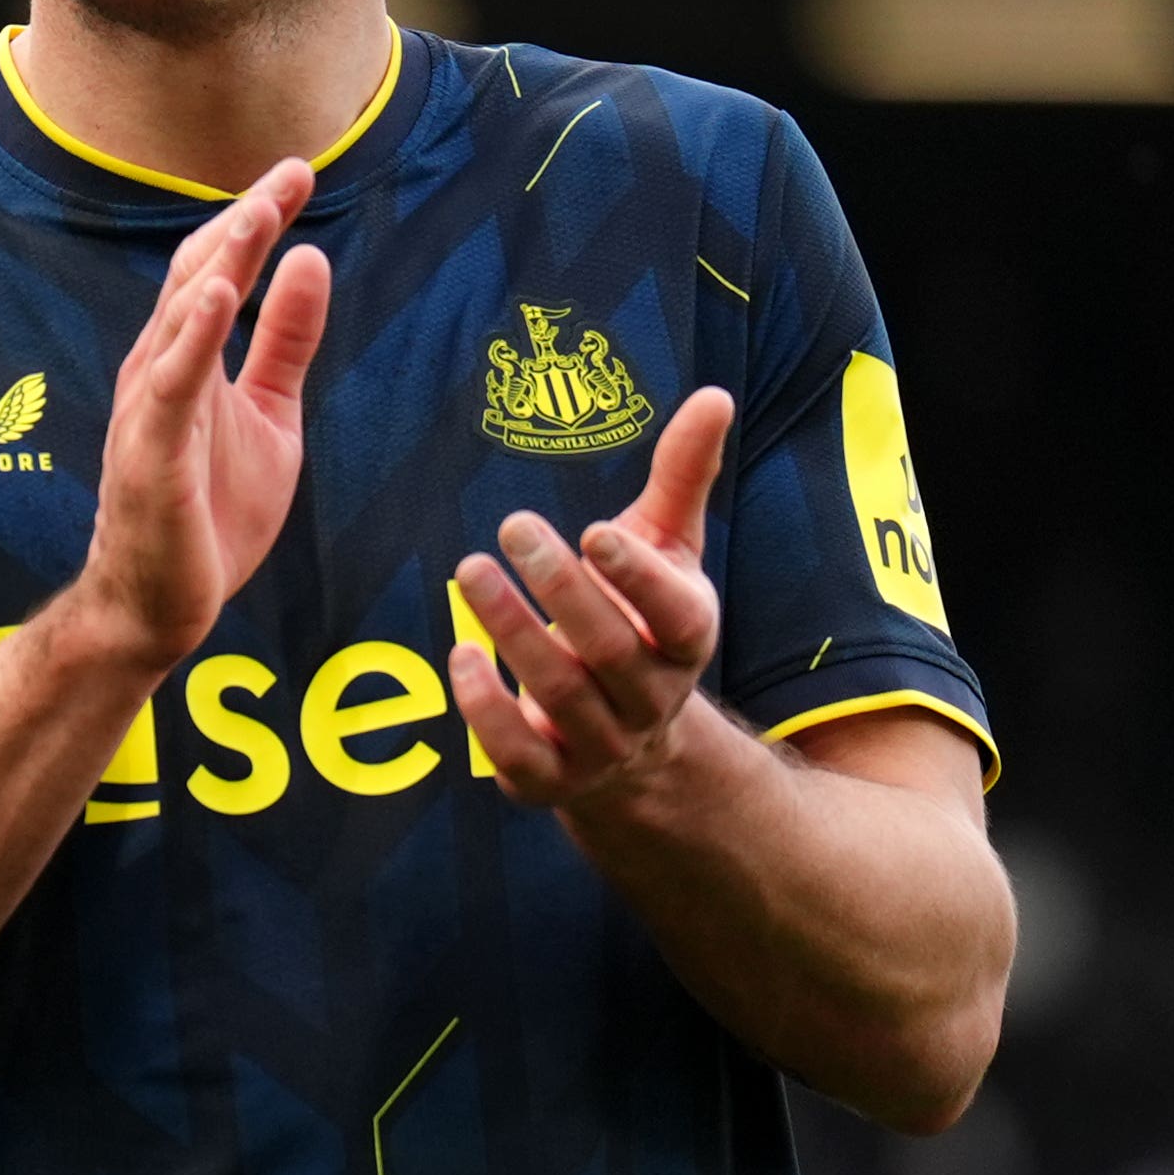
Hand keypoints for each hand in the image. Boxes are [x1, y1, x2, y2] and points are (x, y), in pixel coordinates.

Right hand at [69, 159, 330, 668]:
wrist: (156, 606)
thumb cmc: (206, 514)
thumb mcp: (271, 416)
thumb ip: (284, 342)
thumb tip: (309, 261)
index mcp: (187, 360)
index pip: (218, 270)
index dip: (257, 220)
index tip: (298, 171)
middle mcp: (159, 370)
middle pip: (197, 276)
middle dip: (244, 223)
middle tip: (293, 173)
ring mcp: (150, 410)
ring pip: (181, 319)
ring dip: (220, 264)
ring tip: (257, 214)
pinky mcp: (150, 452)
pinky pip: (171, 384)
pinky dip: (191, 334)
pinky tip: (215, 293)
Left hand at [451, 386, 733, 807]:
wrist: (634, 743)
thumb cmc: (641, 618)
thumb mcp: (666, 549)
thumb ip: (682, 477)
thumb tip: (714, 394)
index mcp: (687, 639)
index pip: (673, 614)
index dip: (637, 577)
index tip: (596, 529)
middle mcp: (651, 698)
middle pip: (609, 650)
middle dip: (559, 589)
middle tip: (511, 527)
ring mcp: (602, 745)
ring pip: (559, 696)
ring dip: (512, 631)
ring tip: (471, 570)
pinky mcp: (549, 780)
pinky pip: (518, 755)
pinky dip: (485, 709)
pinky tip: (459, 653)